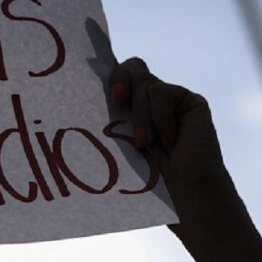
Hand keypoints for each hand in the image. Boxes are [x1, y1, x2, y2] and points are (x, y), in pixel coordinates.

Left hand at [108, 57, 238, 238]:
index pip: (116, 77)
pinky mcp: (190, 101)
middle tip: (115, 100)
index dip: (108, 74)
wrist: (183, 193)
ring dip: (140, 115)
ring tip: (143, 144)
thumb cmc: (147, 178)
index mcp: (130, 107)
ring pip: (145, 82)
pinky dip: (161, 118)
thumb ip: (108, 121)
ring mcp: (170, 98)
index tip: (97, 87)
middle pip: (131, 68)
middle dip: (119, 79)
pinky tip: (167, 142)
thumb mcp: (120, 145)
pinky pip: (164, 93)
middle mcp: (150, 98)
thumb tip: (72, 105)